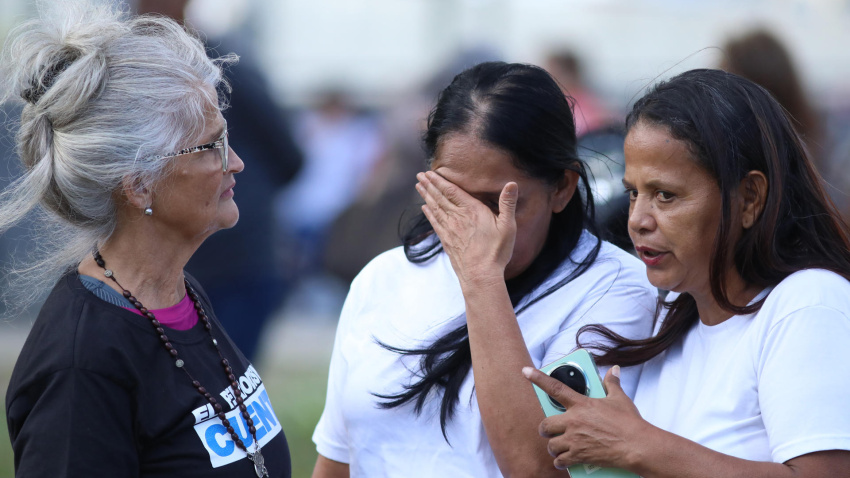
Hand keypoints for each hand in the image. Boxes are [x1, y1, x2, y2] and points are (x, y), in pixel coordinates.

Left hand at [415, 171, 516, 286]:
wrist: (480, 276)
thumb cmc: (496, 251)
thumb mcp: (508, 226)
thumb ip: (508, 203)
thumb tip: (512, 183)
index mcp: (472, 210)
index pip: (451, 191)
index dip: (439, 180)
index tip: (430, 172)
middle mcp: (457, 217)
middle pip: (440, 197)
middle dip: (429, 185)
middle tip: (419, 175)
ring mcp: (450, 229)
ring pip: (435, 208)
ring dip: (426, 196)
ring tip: (418, 186)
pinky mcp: (446, 241)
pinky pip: (435, 223)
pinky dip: (429, 213)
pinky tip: (424, 207)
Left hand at [522, 365, 646, 470]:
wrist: (636, 446)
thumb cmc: (629, 422)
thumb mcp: (619, 398)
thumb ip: (612, 383)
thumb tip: (614, 370)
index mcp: (581, 404)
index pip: (555, 388)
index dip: (538, 378)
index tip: (525, 371)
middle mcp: (573, 421)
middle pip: (546, 425)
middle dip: (546, 429)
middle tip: (551, 430)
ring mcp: (574, 440)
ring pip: (551, 445)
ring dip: (553, 447)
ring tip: (560, 447)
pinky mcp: (579, 456)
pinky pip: (560, 461)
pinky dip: (561, 462)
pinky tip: (565, 461)